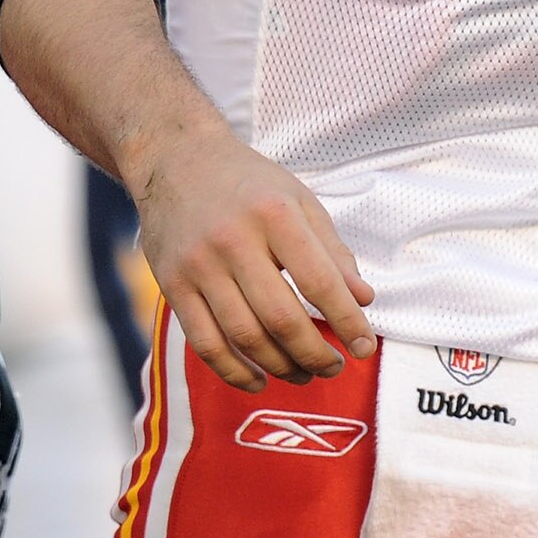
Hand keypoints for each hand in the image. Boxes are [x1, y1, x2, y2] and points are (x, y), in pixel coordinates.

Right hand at [131, 121, 374, 389]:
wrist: (174, 158)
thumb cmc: (248, 182)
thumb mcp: (299, 199)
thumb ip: (332, 250)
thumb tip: (364, 299)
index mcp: (274, 214)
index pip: (319, 281)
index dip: (347, 320)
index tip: (365, 347)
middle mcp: (234, 240)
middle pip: (281, 318)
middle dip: (314, 354)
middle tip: (334, 367)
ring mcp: (199, 265)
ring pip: (244, 337)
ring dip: (280, 367)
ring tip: (304, 374)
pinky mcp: (172, 285)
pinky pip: (205, 344)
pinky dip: (234, 372)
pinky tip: (259, 379)